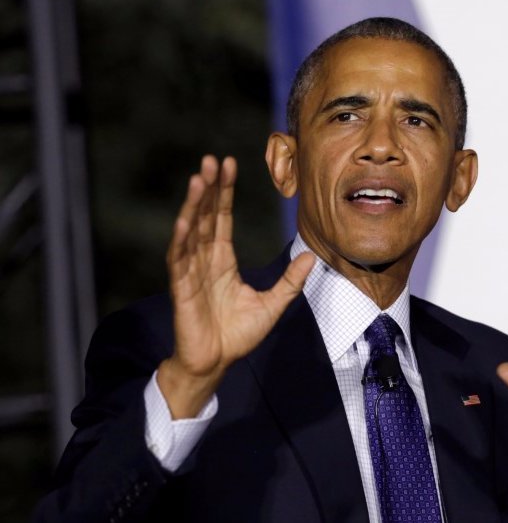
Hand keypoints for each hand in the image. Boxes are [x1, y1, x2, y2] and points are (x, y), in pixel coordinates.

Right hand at [158, 155, 314, 417]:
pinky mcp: (182, 289)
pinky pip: (179, 260)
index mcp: (222, 261)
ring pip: (191, 231)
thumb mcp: (273, 305)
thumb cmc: (238, 335)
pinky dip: (182, 239)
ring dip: (194, 205)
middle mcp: (205, 261)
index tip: (229, 165)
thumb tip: (312, 258)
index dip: (225, 193)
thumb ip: (290, 281)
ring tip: (199, 178)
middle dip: (209, 188)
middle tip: (212, 159)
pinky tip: (186, 219)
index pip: (222, 219)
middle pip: (206, 217)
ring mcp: (191, 273)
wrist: (217, 363)